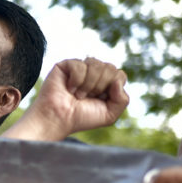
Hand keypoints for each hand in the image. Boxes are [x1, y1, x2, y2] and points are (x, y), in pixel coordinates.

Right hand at [4, 57, 127, 140]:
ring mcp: (81, 68)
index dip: (112, 87)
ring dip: (88, 84)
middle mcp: (95, 73)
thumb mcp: (109, 115)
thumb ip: (123, 100)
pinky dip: (76, 80)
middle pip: (110, 68)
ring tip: (78, 95)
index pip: (119, 75)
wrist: (59, 118)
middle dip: (100, 86)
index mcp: (106, 84)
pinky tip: (69, 88)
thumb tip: (118, 81)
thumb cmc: (81, 118)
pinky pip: (80, 65)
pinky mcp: (67, 65)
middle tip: (87, 98)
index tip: (100, 99)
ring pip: (96, 64)